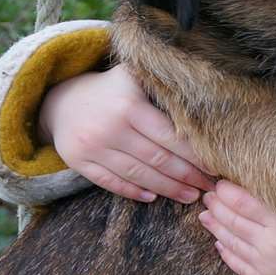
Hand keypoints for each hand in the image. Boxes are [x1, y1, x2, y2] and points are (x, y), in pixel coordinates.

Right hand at [38, 68, 214, 202]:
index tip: (215, 166)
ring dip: (168, 189)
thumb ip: (163, 87)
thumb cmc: (111, 89)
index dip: (195, 155)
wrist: (60, 99)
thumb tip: (207, 102)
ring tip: (190, 196)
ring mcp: (92, 147)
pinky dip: (134, 192)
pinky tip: (154, 197)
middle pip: (157, 160)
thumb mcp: (134, 77)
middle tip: (209, 187)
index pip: (169, 137)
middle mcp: (109, 128)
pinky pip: (111, 183)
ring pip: (138, 175)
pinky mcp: (79, 162)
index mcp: (129, 106)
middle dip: (187, 176)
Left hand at [200, 182, 275, 274]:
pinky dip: (225, 251)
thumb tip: (255, 187)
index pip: (244, 203)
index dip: (227, 192)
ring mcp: (268, 265)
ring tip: (206, 215)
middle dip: (216, 206)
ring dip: (215, 227)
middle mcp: (272, 245)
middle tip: (207, 195)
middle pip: (233, 221)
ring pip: (231, 242)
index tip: (219, 183)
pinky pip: (238, 265)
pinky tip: (219, 242)